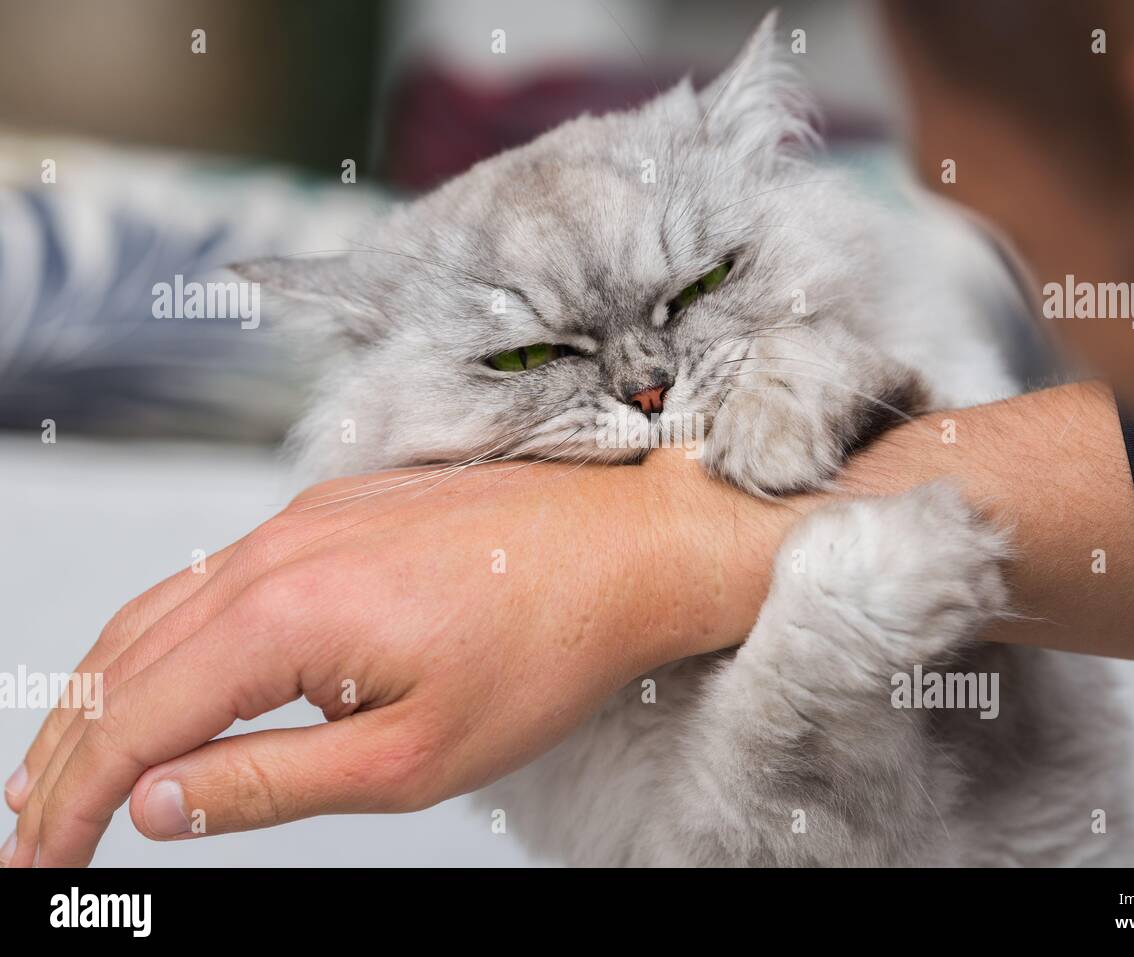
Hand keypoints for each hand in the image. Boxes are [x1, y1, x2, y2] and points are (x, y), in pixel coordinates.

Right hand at [2, 450, 788, 866]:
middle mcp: (279, 548)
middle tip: (32, 829)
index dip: (67, 801)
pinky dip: (169, 638)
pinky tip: (169, 678)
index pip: (133, 719)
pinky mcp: (334, 511)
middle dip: (67, 753)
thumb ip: (269, 781)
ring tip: (73, 766)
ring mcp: (305, 518)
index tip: (36, 864)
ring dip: (107, 691)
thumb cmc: (545, 646)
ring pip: (163, 609)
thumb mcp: (409, 757)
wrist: (628, 546)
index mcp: (287, 610)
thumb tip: (155, 802)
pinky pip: (219, 575)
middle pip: (127, 659)